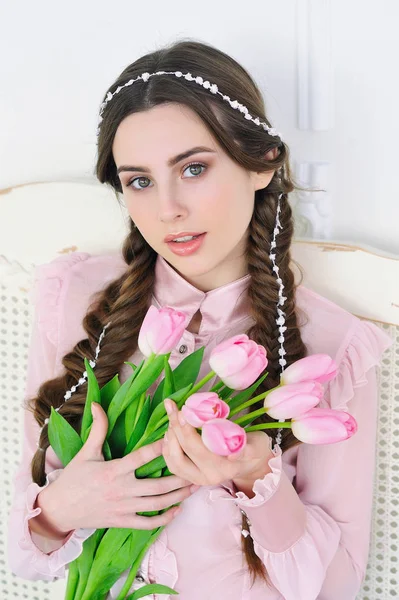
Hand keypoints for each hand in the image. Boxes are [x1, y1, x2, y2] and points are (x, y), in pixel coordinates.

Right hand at [35, 403, 196, 534]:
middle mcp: (121, 490)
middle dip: (180, 477)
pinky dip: (163, 519)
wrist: (59, 510)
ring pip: (156, 504)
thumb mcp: (86, 452)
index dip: (160, 448)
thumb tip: (98, 404)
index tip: (176, 438)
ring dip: (178, 496)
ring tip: (194, 486)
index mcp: (114, 470)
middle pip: (157, 485)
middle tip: (197, 468)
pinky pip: (146, 523)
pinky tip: (177, 510)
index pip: (141, 457)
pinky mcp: (122, 521)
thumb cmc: (73, 478)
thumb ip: (97, 428)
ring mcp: (123, 508)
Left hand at [162, 399, 273, 486]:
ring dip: (169, 437)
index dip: (187, 429)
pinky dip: (168, 447)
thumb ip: (245, 449)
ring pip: (174, 460)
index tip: (182, 410)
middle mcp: (207, 477)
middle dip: (175, 428)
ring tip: (171, 416)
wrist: (252, 464)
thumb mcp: (256, 446)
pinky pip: (173, 464)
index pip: (198, 449)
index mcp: (223, 469)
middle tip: (172, 407)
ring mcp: (197, 479)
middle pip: (183, 453)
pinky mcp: (190, 477)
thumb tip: (233, 453)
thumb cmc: (255, 448)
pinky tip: (170, 430)